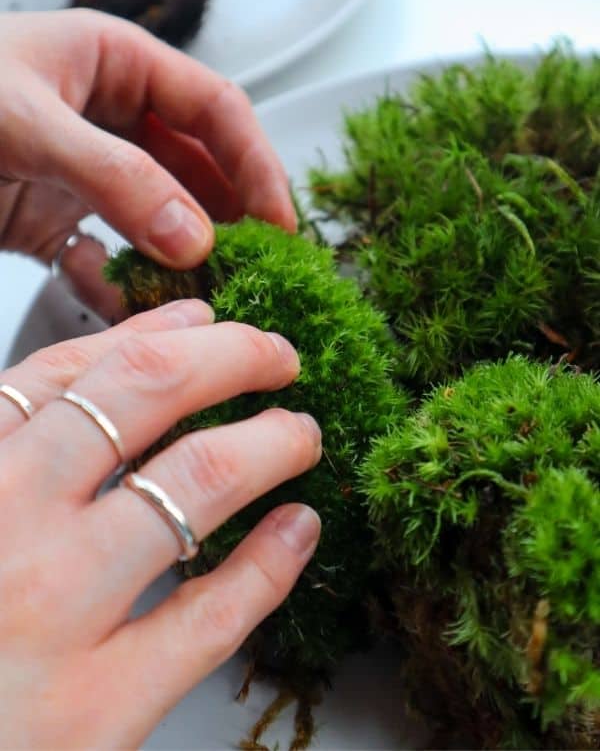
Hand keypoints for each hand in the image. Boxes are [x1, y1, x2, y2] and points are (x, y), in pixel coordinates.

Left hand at [0, 9, 295, 322]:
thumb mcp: (28, 123)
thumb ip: (116, 177)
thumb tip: (198, 240)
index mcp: (119, 64)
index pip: (218, 110)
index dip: (259, 164)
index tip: (282, 225)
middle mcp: (113, 116)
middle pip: (199, 168)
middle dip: (229, 219)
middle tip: (256, 273)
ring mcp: (87, 171)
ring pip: (160, 216)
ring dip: (179, 257)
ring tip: (204, 297)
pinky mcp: (55, 217)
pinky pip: (109, 252)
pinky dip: (118, 279)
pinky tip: (118, 297)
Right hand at [0, 300, 319, 748]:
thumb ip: (9, 445)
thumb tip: (103, 368)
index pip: (69, 370)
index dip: (153, 332)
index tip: (204, 319)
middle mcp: (7, 524)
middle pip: (145, 392)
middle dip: (231, 356)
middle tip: (278, 356)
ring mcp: (56, 614)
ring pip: (196, 483)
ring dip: (269, 443)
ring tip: (300, 434)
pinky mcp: (98, 709)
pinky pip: (212, 616)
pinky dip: (272, 562)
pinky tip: (298, 528)